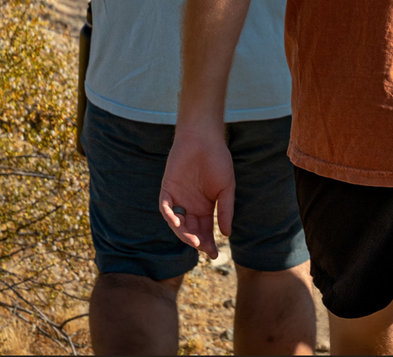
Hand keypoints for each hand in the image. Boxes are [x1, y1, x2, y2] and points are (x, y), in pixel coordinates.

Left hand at [158, 126, 234, 258]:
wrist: (204, 139)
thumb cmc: (218, 160)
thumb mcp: (226, 188)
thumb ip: (225, 210)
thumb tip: (226, 234)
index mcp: (205, 207)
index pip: (205, 230)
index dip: (208, 243)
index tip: (213, 254)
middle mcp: (190, 206)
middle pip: (191, 229)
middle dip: (197, 241)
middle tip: (203, 248)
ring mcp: (178, 198)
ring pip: (178, 223)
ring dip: (183, 232)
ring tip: (192, 239)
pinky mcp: (167, 189)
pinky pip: (166, 207)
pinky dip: (170, 216)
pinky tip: (177, 223)